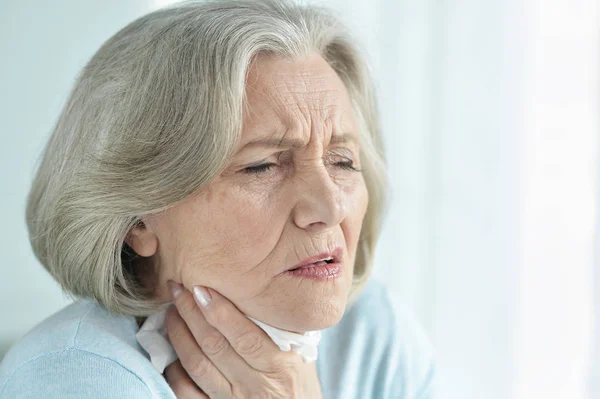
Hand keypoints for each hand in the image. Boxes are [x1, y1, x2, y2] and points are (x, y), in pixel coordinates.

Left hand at [164, 281, 322, 398]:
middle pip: (215, 345)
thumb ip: (279, 331)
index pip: (245, 336)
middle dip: (191, 313)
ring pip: (197, 365)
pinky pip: (186, 392)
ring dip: (179, 334)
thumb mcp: (300, 357)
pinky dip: (174, 369)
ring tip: (172, 312)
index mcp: (280, 367)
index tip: (201, 288)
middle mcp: (255, 386)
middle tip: (178, 289)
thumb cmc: (299, 384)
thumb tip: (250, 293)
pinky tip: (171, 349)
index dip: (219, 311)